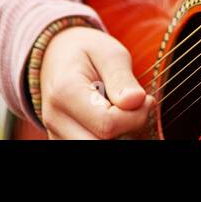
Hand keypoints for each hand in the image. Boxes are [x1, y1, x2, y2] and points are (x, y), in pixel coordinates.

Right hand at [39, 26, 155, 138]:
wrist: (57, 56)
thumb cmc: (87, 51)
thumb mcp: (109, 53)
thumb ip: (122, 78)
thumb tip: (137, 101)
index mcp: (64, 92)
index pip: (107, 124)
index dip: (135, 116)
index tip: (146, 99)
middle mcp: (55, 119)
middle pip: (100, 144)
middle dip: (127, 130)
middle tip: (136, 108)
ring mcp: (55, 133)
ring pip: (95, 149)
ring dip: (117, 135)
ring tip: (120, 111)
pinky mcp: (60, 142)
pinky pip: (90, 146)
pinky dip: (105, 138)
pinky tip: (110, 119)